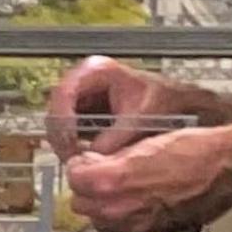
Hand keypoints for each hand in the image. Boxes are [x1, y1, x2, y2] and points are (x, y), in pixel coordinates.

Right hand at [45, 57, 231, 159]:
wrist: (176, 105)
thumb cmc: (163, 100)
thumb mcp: (141, 118)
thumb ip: (117, 138)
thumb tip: (95, 158)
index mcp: (96, 71)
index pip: (63, 92)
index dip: (62, 120)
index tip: (70, 142)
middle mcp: (83, 81)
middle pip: (55, 109)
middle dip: (61, 136)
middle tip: (73, 158)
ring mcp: (80, 98)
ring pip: (57, 122)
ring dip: (65, 143)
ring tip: (79, 160)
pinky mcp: (82, 114)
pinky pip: (67, 131)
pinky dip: (73, 145)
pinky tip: (84, 156)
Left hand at [65, 122, 231, 231]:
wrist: (225, 167)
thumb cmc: (189, 148)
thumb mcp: (143, 143)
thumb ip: (111, 157)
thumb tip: (90, 163)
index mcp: (112, 180)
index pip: (73, 177)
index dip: (80, 166)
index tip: (89, 159)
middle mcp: (117, 206)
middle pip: (80, 202)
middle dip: (87, 188)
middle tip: (101, 173)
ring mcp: (132, 222)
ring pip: (97, 217)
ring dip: (101, 203)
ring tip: (118, 187)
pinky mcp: (148, 231)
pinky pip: (119, 226)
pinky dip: (119, 215)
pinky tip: (133, 200)